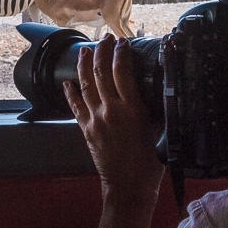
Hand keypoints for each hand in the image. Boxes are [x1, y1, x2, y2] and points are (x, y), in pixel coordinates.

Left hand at [63, 35, 163, 217]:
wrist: (128, 187)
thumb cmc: (150, 163)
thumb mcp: (160, 130)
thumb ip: (157, 108)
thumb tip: (160, 88)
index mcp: (132, 109)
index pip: (123, 72)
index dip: (121, 53)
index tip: (123, 42)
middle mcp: (111, 111)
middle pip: (100, 73)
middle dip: (101, 52)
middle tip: (104, 39)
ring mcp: (95, 120)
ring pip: (85, 85)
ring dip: (83, 65)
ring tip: (84, 50)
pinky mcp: (86, 131)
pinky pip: (76, 106)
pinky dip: (71, 92)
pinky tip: (67, 82)